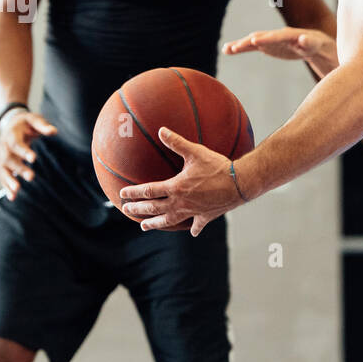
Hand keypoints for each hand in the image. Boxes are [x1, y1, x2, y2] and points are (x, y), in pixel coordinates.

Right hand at [0, 109, 56, 199]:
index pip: (15, 144)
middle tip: (31, 177)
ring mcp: (2, 156)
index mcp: (11, 134)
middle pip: (8, 159)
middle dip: (19, 168)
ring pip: (3, 170)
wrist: (11, 124)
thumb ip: (43, 125)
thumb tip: (54, 131)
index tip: (33, 158)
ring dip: (9, 181)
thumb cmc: (26, 123)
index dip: (23, 151)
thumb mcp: (34, 119)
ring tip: (16, 191)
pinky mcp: (3, 165)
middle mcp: (3, 146)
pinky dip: (6, 186)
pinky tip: (12, 197)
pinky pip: (3, 176)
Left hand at [118, 127, 242, 235]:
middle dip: (138, 209)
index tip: (122, 194)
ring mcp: (192, 212)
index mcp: (176, 187)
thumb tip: (161, 130)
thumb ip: (176, 142)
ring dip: (155, 223)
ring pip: (169, 221)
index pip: (148, 191)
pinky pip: (197, 225)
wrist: (240, 184)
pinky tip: (191, 232)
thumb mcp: (196, 152)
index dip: (134, 193)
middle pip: (154, 208)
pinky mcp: (206, 217)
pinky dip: (193, 229)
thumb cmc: (218, 167)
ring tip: (144, 226)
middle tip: (126, 210)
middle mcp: (181, 203)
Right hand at [222, 28, 337, 72]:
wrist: (314, 44)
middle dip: (247, 42)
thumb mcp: (315, 44)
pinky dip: (241, 48)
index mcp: (289, 35)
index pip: (276, 36)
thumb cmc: (316, 45)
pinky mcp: (267, 46)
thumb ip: (308, 42)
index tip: (253, 40)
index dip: (266, 38)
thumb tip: (304, 38)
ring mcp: (270, 40)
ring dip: (240, 45)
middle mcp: (277, 35)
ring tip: (226, 49)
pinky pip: (252, 46)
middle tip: (234, 47)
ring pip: (253, 41)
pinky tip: (229, 50)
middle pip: (260, 37)